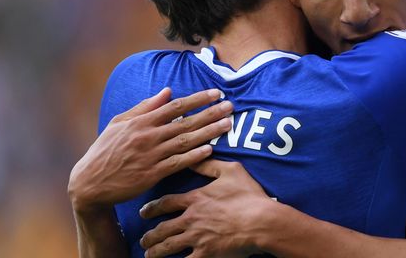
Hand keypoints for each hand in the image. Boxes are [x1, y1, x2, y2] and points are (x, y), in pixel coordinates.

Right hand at [68, 88, 232, 212]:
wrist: (90, 183)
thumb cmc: (105, 151)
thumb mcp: (119, 123)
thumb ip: (144, 107)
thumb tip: (167, 92)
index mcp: (141, 122)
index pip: (175, 106)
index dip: (198, 99)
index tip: (216, 93)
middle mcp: (148, 136)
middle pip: (186, 122)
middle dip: (210, 113)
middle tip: (230, 106)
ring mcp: (151, 156)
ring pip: (186, 141)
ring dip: (209, 132)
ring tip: (227, 125)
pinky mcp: (152, 174)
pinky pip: (178, 163)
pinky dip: (194, 156)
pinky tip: (210, 149)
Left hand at [139, 159, 272, 257]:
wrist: (261, 221)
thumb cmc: (248, 195)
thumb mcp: (231, 171)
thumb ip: (209, 165)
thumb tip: (194, 158)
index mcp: (195, 199)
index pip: (166, 203)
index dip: (152, 208)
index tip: (144, 212)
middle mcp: (191, 219)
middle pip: (163, 228)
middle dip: (150, 235)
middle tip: (144, 239)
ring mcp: (197, 237)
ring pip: (168, 246)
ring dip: (156, 251)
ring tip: (149, 254)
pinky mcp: (205, 253)